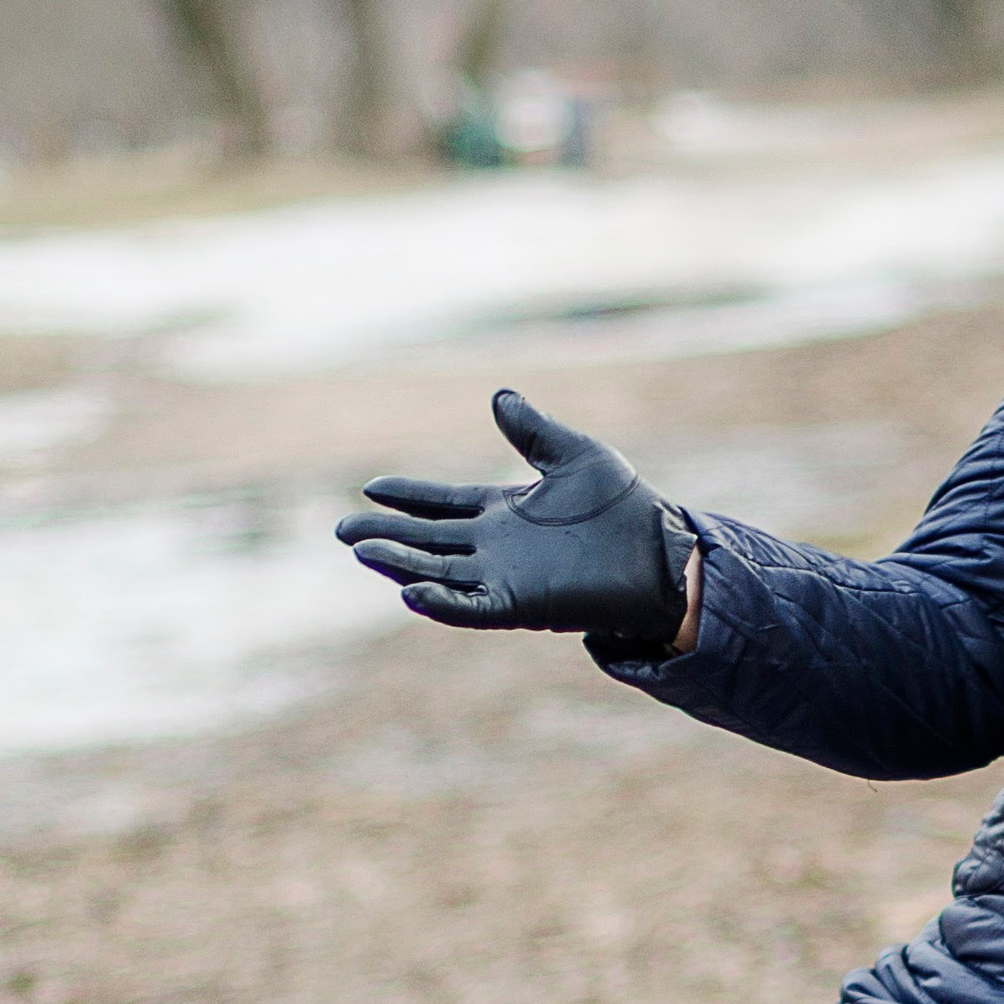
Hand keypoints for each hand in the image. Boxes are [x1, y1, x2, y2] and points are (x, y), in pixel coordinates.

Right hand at [337, 389, 695, 641]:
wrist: (661, 553)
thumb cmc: (625, 507)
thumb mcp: (573, 455)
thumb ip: (532, 431)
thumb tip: (498, 396)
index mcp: (506, 512)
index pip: (443, 504)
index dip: (408, 496)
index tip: (370, 486)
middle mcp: (497, 547)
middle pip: (428, 541)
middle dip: (386, 535)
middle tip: (341, 530)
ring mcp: (506, 577)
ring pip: (438, 572)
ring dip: (400, 564)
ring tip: (362, 551)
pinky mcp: (521, 604)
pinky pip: (472, 607)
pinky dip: (442, 603)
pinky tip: (410, 591)